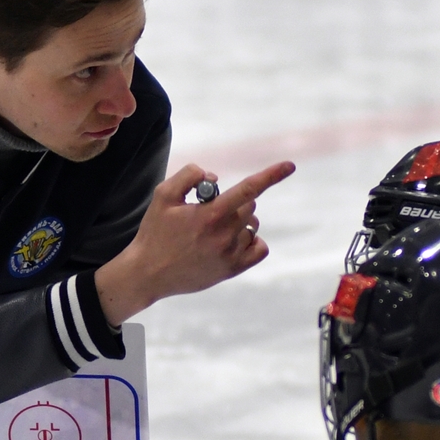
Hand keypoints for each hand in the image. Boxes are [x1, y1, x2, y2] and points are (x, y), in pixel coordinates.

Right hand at [94, 160, 295, 326]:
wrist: (148, 273)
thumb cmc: (155, 232)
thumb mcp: (163, 195)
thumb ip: (189, 176)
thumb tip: (215, 178)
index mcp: (209, 215)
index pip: (247, 189)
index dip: (270, 175)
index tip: (290, 165)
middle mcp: (224, 235)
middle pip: (249, 205)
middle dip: (234, 201)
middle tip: (209, 210)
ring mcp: (230, 254)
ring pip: (253, 225)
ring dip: (241, 220)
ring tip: (215, 228)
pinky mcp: (233, 269)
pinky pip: (259, 248)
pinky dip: (252, 240)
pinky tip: (234, 240)